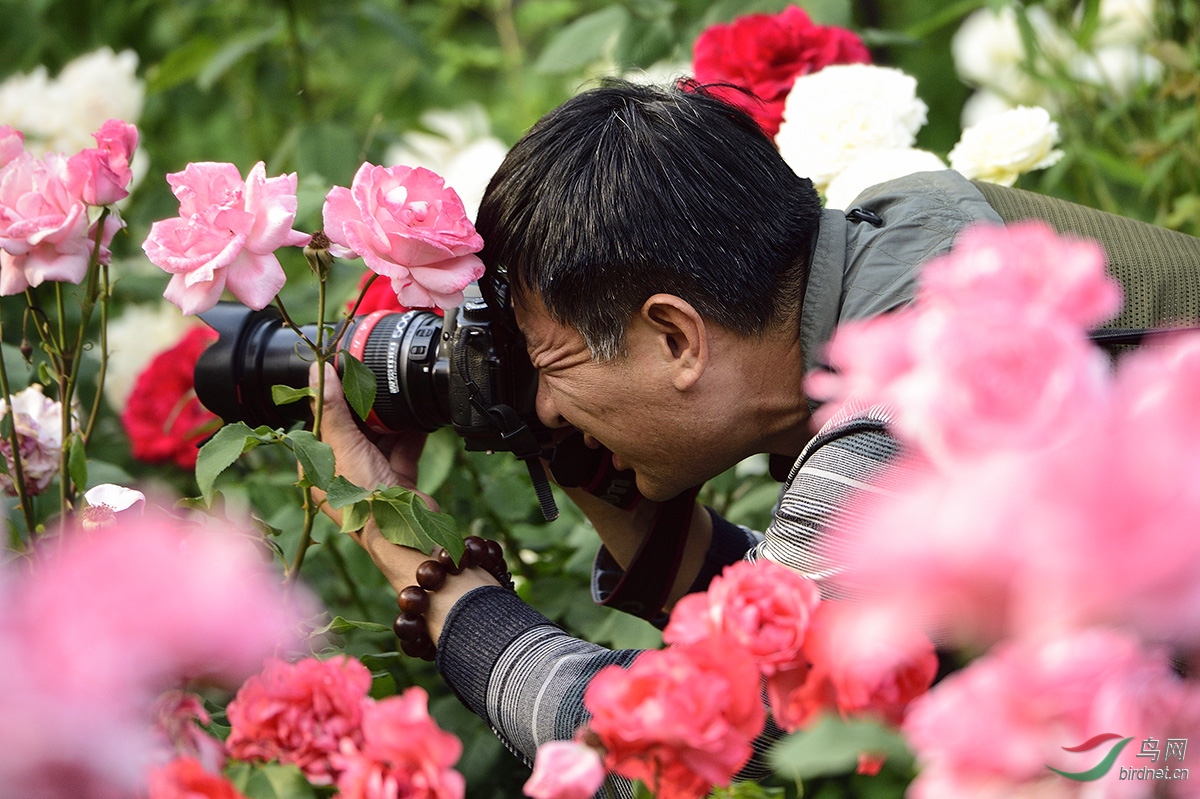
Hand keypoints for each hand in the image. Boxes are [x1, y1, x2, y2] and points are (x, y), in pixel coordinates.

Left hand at [309, 362, 436, 520]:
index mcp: (319, 466)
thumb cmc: (363, 499)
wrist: (405, 532)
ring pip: (379, 438)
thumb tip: (318, 374)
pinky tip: (419, 419)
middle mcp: (343, 471)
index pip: (322, 423)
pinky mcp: (396, 480)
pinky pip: (403, 450)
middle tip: (375, 380)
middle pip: (352, 428)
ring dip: (390, 421)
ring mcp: (370, 476)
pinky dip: (411, 436)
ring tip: (399, 396)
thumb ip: (332, 410)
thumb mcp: (344, 447)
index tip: (344, 374)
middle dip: (366, 407)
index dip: (332, 398)